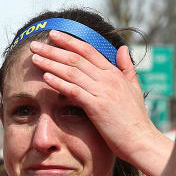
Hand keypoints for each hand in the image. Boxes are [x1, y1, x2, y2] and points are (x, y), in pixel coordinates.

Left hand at [29, 31, 169, 175]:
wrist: (141, 141)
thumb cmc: (136, 119)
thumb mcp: (134, 88)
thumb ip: (127, 68)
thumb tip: (122, 48)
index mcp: (115, 73)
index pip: (89, 50)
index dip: (69, 41)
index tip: (53, 34)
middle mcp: (108, 79)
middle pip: (76, 58)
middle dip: (53, 49)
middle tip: (35, 44)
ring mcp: (103, 92)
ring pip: (72, 72)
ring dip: (51, 63)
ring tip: (35, 57)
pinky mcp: (97, 107)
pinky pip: (74, 91)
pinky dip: (59, 83)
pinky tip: (45, 77)